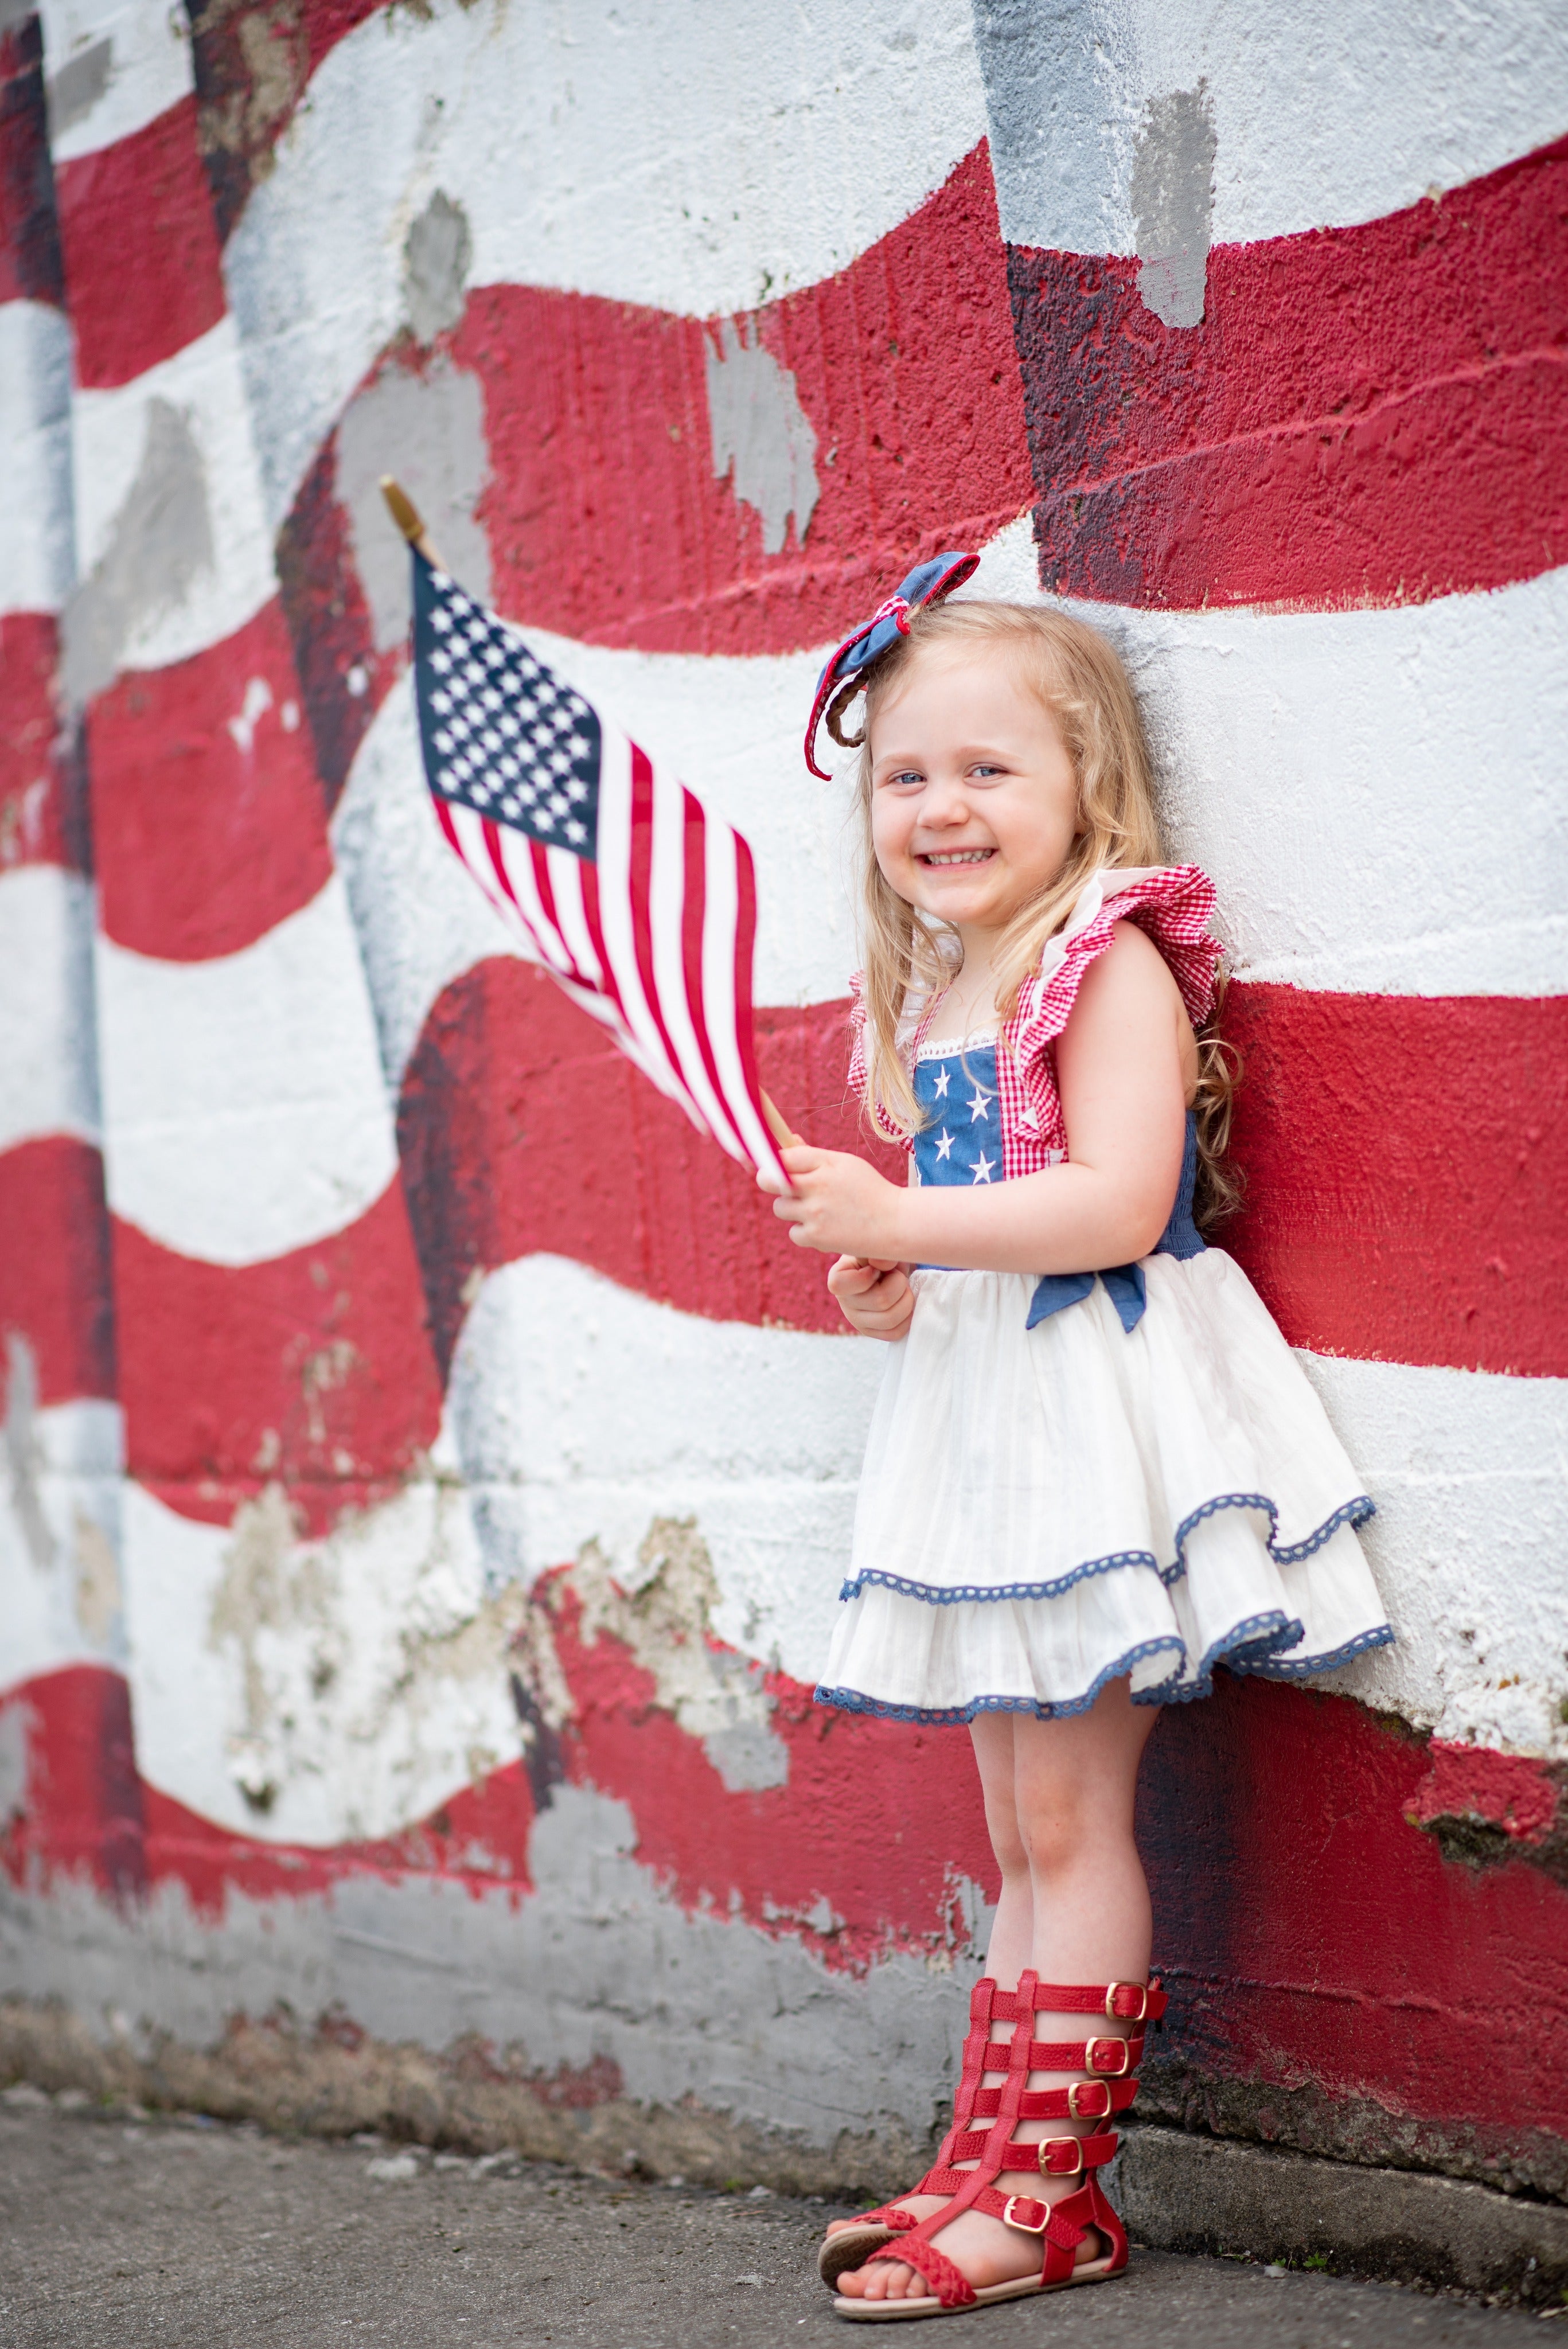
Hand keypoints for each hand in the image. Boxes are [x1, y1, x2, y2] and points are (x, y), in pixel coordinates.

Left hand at [761, 1143, 908, 1258]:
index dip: (771, 1161)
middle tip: (787, 1186)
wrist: (895, 1223)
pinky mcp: (816, 1238)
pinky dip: (805, 1231)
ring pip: (780, 1208)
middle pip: (768, 1182)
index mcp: (824, 1163)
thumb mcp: (844, 1164)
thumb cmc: (868, 1189)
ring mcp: (814, 1214)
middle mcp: (817, 1187)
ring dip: (791, 1208)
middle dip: (771, 1182)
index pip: (781, 1157)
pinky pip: (793, 1232)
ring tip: (817, 1208)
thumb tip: (786, 1142)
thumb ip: (812, 1156)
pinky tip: (825, 1226)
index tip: (772, 1165)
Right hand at [827, 1254, 914, 1340]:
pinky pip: (894, 1333)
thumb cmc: (882, 1256)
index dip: (867, 1276)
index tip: (877, 1268)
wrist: (888, 1270)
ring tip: (903, 1289)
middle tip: (898, 1276)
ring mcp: (856, 1320)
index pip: (841, 1284)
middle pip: (880, 1301)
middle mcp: (843, 1302)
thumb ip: (880, 1252)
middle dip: (899, 1284)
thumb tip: (880, 1263)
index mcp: (838, 1277)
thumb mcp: (880, 1248)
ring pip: (890, 1319)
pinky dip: (907, 1318)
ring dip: (906, 1301)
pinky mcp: (871, 1331)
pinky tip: (904, 1304)